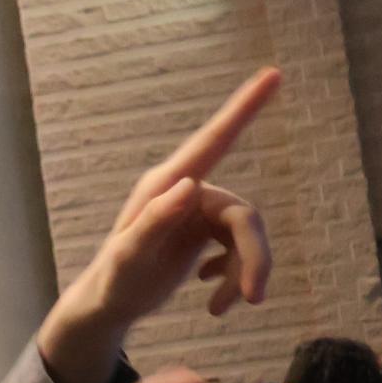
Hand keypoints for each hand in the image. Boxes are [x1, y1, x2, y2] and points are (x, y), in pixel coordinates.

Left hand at [37, 68, 279, 382]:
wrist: (108, 305)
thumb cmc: (113, 281)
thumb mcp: (129, 258)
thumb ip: (155, 221)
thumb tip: (190, 185)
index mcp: (166, 186)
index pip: (213, 141)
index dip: (244, 108)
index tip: (273, 73)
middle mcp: (186, 192)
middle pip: (242, 215)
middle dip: (254, 257)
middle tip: (253, 299)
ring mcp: (196, 211)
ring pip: (245, 236)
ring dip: (242, 274)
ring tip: (217, 309)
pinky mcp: (203, 230)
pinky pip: (238, 248)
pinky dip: (232, 277)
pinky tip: (211, 298)